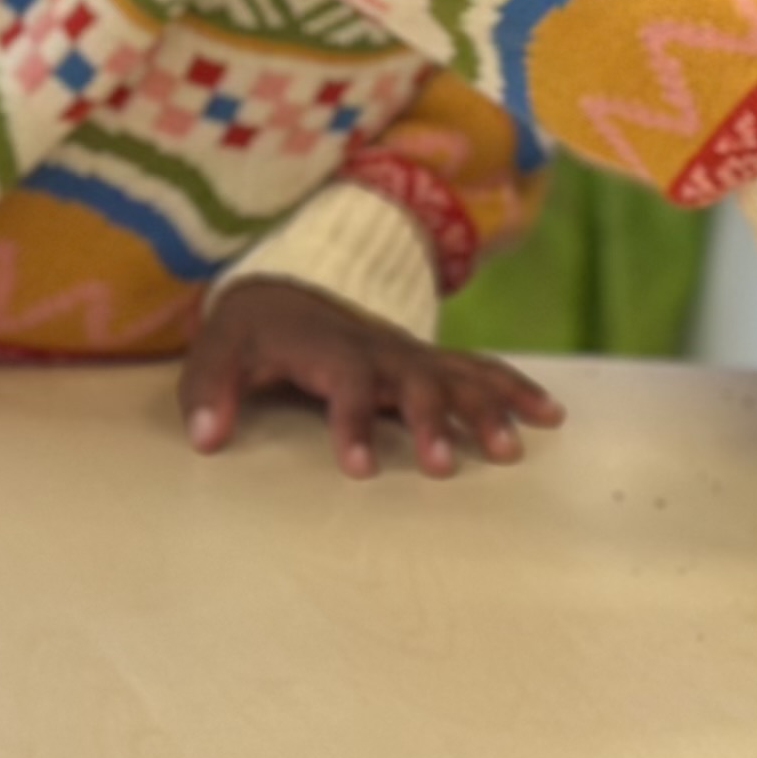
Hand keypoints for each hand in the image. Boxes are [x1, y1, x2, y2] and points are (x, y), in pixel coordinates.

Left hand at [178, 277, 565, 474]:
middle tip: (443, 468)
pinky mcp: (427, 362)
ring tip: (510, 451)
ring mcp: (409, 354)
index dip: (353, 424)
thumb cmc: (251, 330)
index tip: (360, 470)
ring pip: (457, 377)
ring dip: (486, 411)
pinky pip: (480, 371)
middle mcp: (378, 349)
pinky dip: (516, 389)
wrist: (284, 287)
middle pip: (415, 381)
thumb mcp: (217, 352)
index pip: (347, 383)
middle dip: (432, 422)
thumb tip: (206, 438)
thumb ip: (209, 391)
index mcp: (329, 349)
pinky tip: (550, 414)